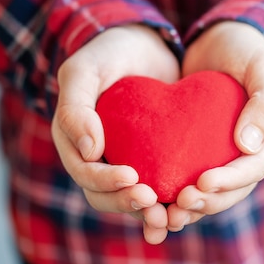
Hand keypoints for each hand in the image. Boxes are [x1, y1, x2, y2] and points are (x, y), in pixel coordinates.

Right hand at [51, 24, 179, 244]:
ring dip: (151, 214)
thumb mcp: (85, 70)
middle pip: (107, 196)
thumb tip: (90, 152)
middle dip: (129, 204)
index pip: (85, 173)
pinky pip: (160, 188)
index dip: (105, 181)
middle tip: (154, 204)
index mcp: (75, 142)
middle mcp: (98, 159)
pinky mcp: (155, 161)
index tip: (132, 177)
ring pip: (134, 200)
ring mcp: (126, 162)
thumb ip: (76, 107)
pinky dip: (171, 203)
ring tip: (172, 219)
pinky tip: (188, 210)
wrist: (146, 44)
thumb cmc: (110, 53)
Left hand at [166, 21, 263, 230]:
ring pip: (215, 192)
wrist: (221, 41)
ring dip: (194, 206)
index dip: (231, 180)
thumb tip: (249, 145)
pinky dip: (179, 192)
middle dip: (208, 200)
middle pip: (235, 188)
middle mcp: (256, 153)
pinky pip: (195, 178)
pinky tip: (158, 202)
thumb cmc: (247, 49)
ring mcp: (231, 155)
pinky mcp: (207, 154)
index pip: (256, 167)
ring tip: (167, 214)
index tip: (202, 182)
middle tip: (179, 203)